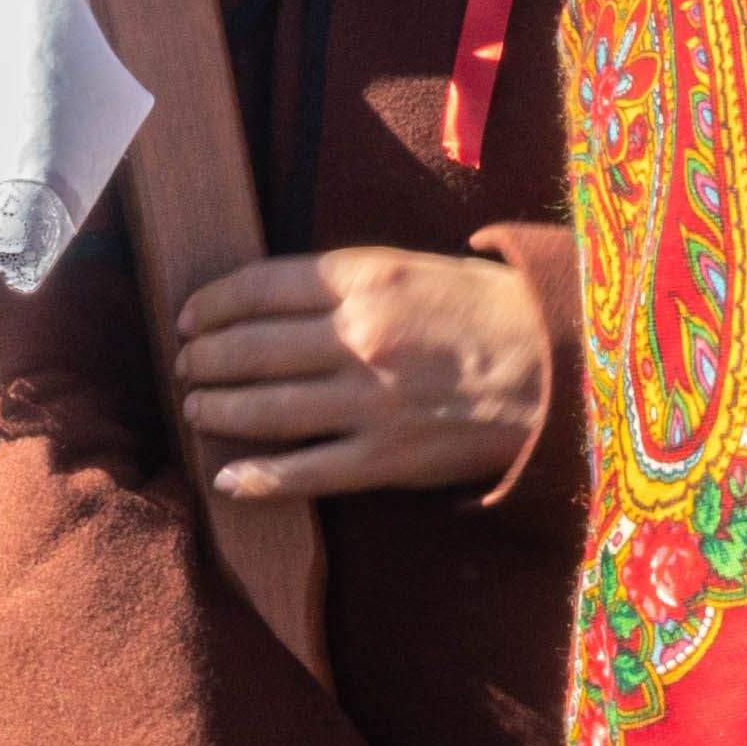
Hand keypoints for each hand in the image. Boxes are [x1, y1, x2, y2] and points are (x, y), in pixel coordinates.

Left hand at [174, 245, 552, 502]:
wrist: (563, 367)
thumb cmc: (491, 310)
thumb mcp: (414, 268)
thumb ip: (346, 282)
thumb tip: (275, 301)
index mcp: (365, 279)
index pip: (259, 288)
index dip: (212, 304)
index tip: (189, 316)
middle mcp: (359, 338)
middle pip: (251, 349)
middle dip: (204, 359)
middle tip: (183, 366)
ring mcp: (371, 402)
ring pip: (266, 410)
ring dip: (219, 409)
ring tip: (195, 408)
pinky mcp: (388, 457)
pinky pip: (307, 471)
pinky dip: (259, 477)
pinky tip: (228, 477)